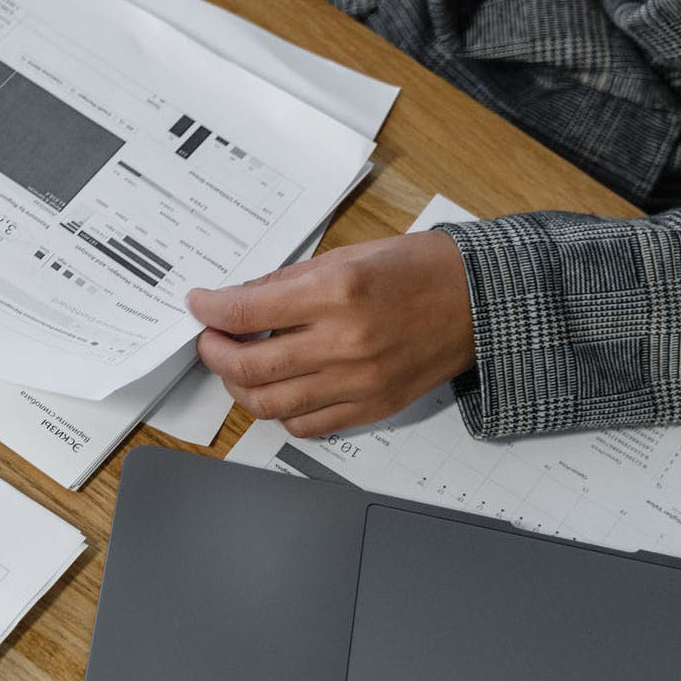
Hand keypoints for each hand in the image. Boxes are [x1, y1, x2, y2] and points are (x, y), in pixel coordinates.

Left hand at [188, 231, 476, 436]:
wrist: (481, 301)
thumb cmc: (419, 270)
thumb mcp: (346, 256)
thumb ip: (286, 283)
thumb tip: (237, 300)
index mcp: (336, 294)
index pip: (246, 311)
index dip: (210, 309)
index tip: (198, 304)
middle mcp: (345, 343)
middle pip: (248, 365)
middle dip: (214, 351)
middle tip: (210, 339)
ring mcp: (358, 382)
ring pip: (269, 404)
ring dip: (238, 386)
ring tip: (236, 366)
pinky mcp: (372, 407)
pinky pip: (305, 425)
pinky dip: (278, 412)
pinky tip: (276, 389)